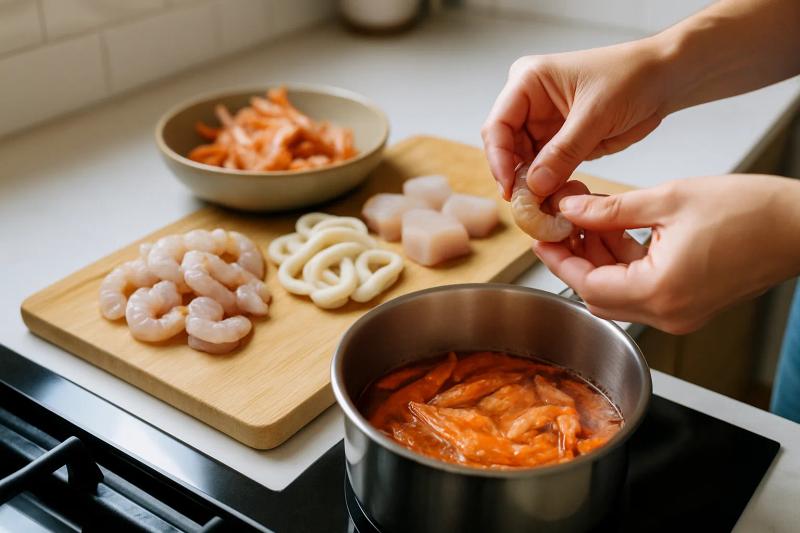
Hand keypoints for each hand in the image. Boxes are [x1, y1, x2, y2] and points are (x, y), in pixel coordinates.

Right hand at [482, 39, 670, 199]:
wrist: (664, 79)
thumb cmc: (632, 78)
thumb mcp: (596, 115)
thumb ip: (563, 152)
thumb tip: (534, 186)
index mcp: (527, 81)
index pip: (497, 125)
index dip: (499, 159)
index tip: (510, 188)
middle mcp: (528, 102)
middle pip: (504, 147)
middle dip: (514, 176)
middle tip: (525, 206)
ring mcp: (542, 123)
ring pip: (522, 162)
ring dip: (529, 186)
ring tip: (539, 208)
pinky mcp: (558, 141)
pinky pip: (543, 169)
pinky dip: (546, 186)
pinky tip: (552, 200)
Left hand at [534, 175, 799, 333]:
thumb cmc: (750, 210)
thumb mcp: (668, 200)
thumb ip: (611, 210)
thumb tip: (571, 210)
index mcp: (660, 292)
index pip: (587, 285)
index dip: (558, 260)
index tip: (540, 239)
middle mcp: (668, 313)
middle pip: (598, 295)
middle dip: (575, 259)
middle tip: (560, 225)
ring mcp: (681, 314)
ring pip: (618, 294)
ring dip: (599, 260)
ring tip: (586, 219)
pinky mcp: (690, 305)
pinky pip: (642, 291)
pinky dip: (624, 264)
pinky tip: (614, 231)